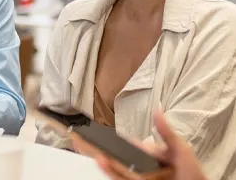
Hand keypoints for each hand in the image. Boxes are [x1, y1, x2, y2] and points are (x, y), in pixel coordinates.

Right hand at [88, 112, 206, 179]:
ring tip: (95, 153)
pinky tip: (103, 164)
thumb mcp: (182, 151)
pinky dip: (111, 172)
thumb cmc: (194, 177)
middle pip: (121, 159)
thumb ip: (167, 133)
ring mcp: (141, 179)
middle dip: (105, 151)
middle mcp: (145, 169)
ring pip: (118, 171)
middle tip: (89, 142)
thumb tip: (157, 110)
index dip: (118, 142)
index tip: (104, 135)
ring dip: (105, 163)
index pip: (133, 148)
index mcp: (153, 158)